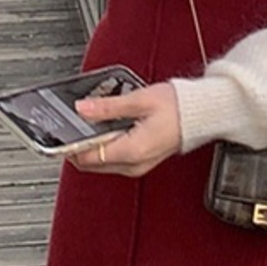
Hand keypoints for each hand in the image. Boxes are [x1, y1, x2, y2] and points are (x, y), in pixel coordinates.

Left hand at [67, 82, 181, 178]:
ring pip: (100, 163)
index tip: (63, 131)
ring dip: (92, 146)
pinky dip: (105, 147)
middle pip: (91, 163)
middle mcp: (134, 164)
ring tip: (92, 123)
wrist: (203, 113)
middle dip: (79, 145)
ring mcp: (138, 165)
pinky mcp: (141, 161)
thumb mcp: (139, 100)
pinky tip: (107, 130)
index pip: (87, 156)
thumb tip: (82, 108)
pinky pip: (113, 160)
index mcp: (132, 151)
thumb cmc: (180, 107)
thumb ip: (107, 107)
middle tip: (74, 124)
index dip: (70, 145)